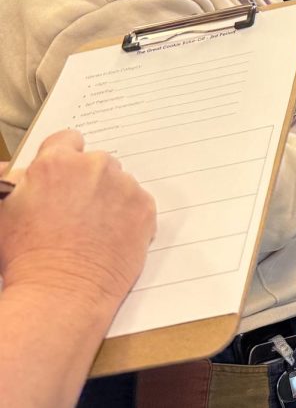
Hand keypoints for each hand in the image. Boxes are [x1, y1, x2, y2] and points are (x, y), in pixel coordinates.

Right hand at [0, 129, 155, 303]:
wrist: (59, 293)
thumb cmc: (26, 257)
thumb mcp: (4, 212)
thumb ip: (13, 181)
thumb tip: (16, 169)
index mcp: (56, 163)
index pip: (67, 140)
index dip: (63, 158)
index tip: (64, 175)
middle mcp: (94, 167)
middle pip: (95, 162)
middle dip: (86, 180)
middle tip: (74, 211)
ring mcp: (123, 186)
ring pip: (119, 182)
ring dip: (109, 197)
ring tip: (91, 228)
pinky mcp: (144, 208)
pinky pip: (138, 202)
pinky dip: (128, 215)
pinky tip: (109, 236)